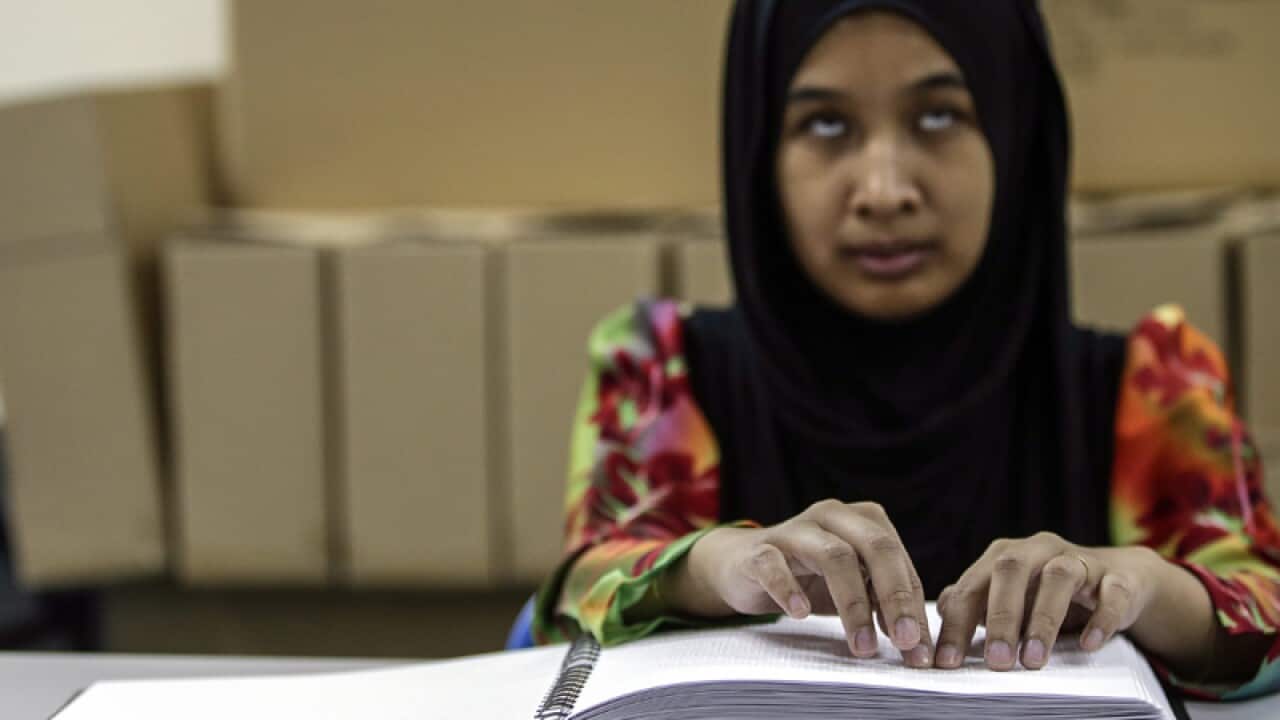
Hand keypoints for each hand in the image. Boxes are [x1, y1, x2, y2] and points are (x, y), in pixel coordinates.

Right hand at [673, 499, 933, 666]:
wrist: (741, 565)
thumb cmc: (805, 576)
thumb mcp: (852, 585)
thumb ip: (882, 602)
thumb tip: (916, 640)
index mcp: (863, 520)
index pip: (899, 562)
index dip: (914, 606)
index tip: (921, 649)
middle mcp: (833, 516)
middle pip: (876, 547)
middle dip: (896, 597)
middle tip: (906, 641)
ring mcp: (795, 530)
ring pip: (834, 556)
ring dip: (854, 604)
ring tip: (863, 646)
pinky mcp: (759, 550)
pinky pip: (775, 565)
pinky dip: (789, 588)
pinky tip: (800, 613)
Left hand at [935, 532, 1160, 670]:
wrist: (1117, 579)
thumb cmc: (1048, 592)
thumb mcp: (1008, 596)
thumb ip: (975, 601)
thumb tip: (943, 610)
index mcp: (1004, 556)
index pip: (972, 587)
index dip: (957, 624)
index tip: (948, 662)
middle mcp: (1037, 550)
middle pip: (1010, 571)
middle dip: (999, 616)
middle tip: (995, 661)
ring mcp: (1079, 560)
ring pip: (1059, 577)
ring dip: (1044, 619)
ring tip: (1033, 660)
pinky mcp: (1117, 578)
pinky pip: (1112, 592)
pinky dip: (1101, 617)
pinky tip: (1088, 645)